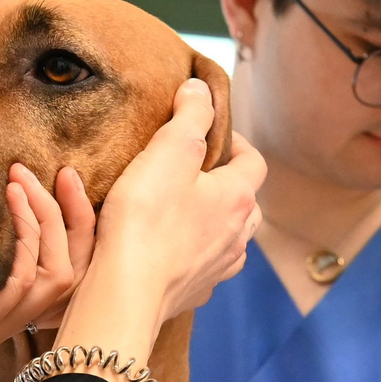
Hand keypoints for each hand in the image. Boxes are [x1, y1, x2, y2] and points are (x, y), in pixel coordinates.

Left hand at [0, 164, 92, 381]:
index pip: (48, 272)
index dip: (62, 224)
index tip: (48, 174)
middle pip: (68, 274)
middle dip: (73, 217)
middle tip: (60, 171)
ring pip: (57, 277)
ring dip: (49, 219)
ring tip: (25, 178)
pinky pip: (24, 282)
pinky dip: (26, 236)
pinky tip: (8, 200)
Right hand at [100, 79, 264, 318]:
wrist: (126, 291)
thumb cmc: (146, 219)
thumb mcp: (168, 150)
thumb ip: (190, 114)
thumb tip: (201, 88)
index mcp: (237, 198)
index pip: (254, 161)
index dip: (237, 143)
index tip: (213, 135)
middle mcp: (237, 236)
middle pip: (247, 203)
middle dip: (228, 185)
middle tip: (198, 174)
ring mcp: (217, 269)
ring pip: (230, 240)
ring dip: (215, 224)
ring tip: (186, 214)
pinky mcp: (193, 293)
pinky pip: (203, 269)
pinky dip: (193, 256)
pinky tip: (170, 252)